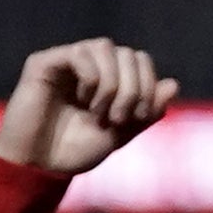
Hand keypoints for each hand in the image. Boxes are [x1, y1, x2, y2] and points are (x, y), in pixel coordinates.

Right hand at [0, 38, 179, 175]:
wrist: (39, 165)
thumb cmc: (75, 151)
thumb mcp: (120, 134)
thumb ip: (146, 112)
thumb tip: (174, 84)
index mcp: (108, 79)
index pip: (140, 61)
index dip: (148, 85)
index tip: (139, 117)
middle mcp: (89, 66)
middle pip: (128, 53)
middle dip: (133, 87)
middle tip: (118, 118)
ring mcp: (66, 62)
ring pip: (105, 47)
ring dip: (112, 83)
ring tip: (100, 111)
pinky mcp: (44, 63)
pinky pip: (80, 53)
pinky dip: (91, 76)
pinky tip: (84, 100)